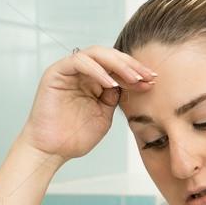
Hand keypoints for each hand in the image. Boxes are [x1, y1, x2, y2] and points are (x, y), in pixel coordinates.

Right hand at [17, 45, 155, 160]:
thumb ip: (115, 98)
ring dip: (117, 64)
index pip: (117, 67)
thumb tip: (134, 82)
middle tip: (147, 75)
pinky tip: (110, 83)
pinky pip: (79, 62)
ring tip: (133, 78)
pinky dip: (97, 70)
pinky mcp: (56, 73)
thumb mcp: (104, 115)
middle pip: (109, 56)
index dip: (136, 71)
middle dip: (131, 65)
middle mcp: (81, 72)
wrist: (52, 151)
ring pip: (96, 54)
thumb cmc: (75, 136)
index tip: (153, 80)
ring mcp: (68, 70)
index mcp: (94, 80)